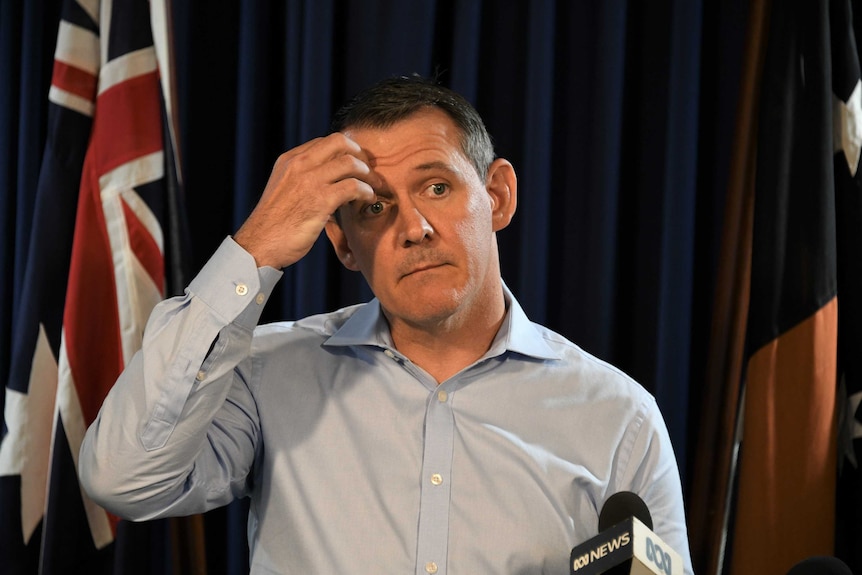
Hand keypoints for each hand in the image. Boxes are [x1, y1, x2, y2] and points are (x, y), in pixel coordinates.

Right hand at [233, 133, 377, 268]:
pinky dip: (366, 191)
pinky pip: (353, 186)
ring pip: (351, 163)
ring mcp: (310, 181)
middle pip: (341, 142)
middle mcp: (299, 164)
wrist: (260, 244)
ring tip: (374, 187)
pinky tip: (368, 199)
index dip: (347, 150)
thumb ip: (302, 177)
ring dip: (368, 174)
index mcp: (290, 159)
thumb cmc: (275, 223)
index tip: (358, 164)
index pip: (326, 141)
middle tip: (369, 172)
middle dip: (361, 155)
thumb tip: (328, 176)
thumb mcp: (284, 188)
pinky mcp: (320, 200)